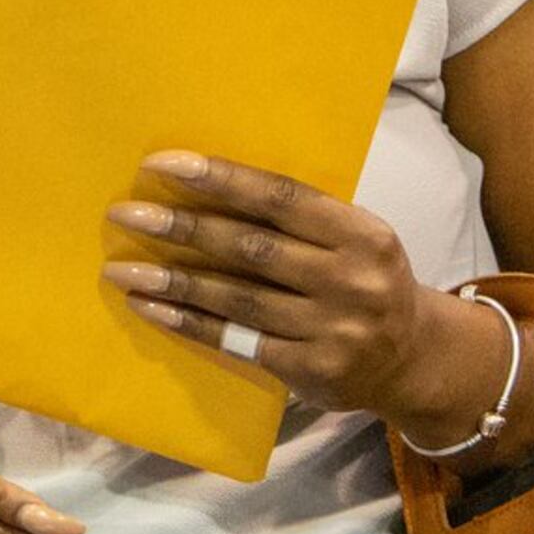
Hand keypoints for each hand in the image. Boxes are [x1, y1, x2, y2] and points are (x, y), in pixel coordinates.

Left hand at [103, 150, 490, 434]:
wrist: (412, 360)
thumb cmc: (363, 282)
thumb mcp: (353, 241)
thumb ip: (299, 220)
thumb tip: (205, 183)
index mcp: (362, 234)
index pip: (281, 197)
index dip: (220, 178)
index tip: (162, 164)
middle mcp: (351, 280)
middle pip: (250, 245)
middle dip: (182, 227)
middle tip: (125, 214)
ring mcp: (333, 329)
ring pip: (237, 296)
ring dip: (172, 280)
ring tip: (121, 268)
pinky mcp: (311, 369)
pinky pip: (237, 340)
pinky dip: (188, 321)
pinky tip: (150, 306)